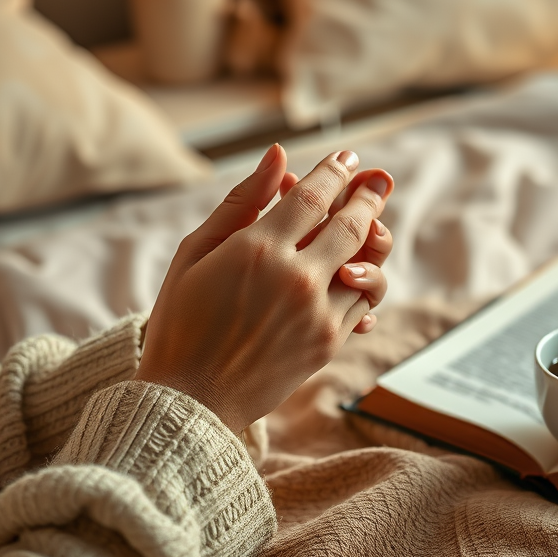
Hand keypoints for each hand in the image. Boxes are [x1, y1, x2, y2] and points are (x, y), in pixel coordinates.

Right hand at [135, 145, 393, 430]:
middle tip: (377, 180)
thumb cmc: (180, 321)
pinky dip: (365, 282)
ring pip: (369, 265)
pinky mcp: (328, 343)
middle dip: (368, 196)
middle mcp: (297, 279)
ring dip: (375, 238)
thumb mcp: (195, 252)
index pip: (313, 196)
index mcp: (258, 250)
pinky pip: (363, 304)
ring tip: (373, 224)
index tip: (347, 157)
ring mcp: (318, 314)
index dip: (335, 172)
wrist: (189, 399)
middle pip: (352, 225)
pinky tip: (357, 270)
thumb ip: (241, 202)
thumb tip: (278, 157)